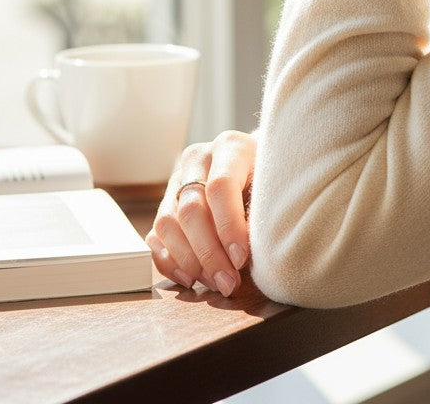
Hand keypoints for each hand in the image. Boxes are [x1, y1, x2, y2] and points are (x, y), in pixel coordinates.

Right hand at [146, 130, 256, 296]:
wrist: (258, 166)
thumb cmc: (271, 180)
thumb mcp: (273, 186)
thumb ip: (260, 212)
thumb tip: (242, 255)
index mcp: (229, 147)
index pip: (220, 186)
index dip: (229, 226)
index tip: (241, 259)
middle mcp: (198, 159)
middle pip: (191, 209)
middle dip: (209, 253)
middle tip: (228, 282)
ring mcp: (177, 180)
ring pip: (167, 223)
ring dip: (189, 261)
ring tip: (215, 282)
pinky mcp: (165, 203)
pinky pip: (156, 235)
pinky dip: (169, 261)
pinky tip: (191, 278)